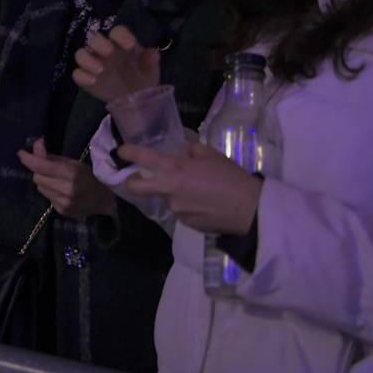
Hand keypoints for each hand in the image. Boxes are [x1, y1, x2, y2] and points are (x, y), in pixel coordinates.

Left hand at [18, 138, 116, 218]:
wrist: (106, 198)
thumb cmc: (89, 175)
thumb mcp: (72, 161)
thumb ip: (51, 156)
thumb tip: (34, 146)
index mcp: (69, 173)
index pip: (40, 165)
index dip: (27, 158)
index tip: (21, 153)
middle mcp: (65, 189)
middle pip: (37, 177)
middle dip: (39, 170)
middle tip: (47, 168)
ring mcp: (64, 202)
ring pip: (40, 188)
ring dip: (44, 182)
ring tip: (57, 181)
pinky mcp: (62, 211)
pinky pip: (47, 198)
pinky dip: (50, 192)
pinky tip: (62, 191)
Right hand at [72, 24, 159, 104]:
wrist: (134, 99)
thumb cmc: (141, 78)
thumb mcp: (149, 71)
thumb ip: (149, 62)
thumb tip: (153, 54)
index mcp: (121, 44)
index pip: (117, 32)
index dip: (122, 35)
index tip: (130, 44)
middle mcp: (104, 50)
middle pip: (95, 39)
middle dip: (100, 44)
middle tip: (109, 52)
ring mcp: (93, 63)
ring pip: (81, 54)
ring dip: (88, 60)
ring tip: (100, 70)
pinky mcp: (86, 78)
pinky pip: (77, 74)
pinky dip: (82, 76)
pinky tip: (92, 82)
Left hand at [120, 141, 262, 236]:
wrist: (251, 210)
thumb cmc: (232, 178)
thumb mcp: (211, 155)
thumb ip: (191, 149)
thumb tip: (181, 148)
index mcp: (174, 168)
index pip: (141, 158)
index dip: (127, 152)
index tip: (122, 151)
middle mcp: (169, 190)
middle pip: (136, 188)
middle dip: (131, 182)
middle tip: (137, 178)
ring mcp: (176, 209)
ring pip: (166, 198)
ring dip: (173, 193)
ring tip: (197, 191)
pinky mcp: (185, 223)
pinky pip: (180, 211)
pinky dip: (187, 205)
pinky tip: (204, 204)